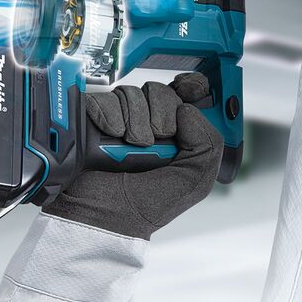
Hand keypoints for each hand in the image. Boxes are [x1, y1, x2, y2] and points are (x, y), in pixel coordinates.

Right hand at [43, 73, 223, 239]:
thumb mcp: (194, 181)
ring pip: (134, 93)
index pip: (188, 93)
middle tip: (154, 143)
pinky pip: (107, 97)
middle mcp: (149, 122)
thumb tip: (186, 109)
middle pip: (161, 91)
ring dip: (135, 123)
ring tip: (130, 147)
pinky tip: (111, 136)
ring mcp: (121, 117)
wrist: (103, 215)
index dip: (192, 86)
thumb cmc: (146, 205)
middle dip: (161, 117)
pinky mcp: (94, 115)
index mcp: (177, 134)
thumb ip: (208, 144)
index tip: (191, 88)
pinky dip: (110, 117)